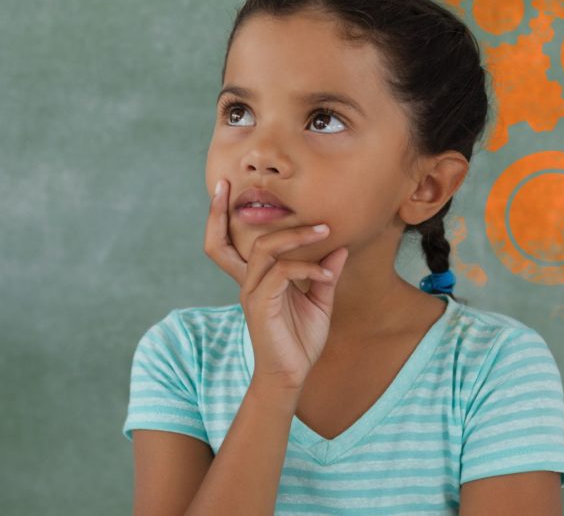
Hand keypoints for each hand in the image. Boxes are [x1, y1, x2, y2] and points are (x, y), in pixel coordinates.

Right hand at [204, 178, 348, 390]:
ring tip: (323, 230)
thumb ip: (325, 274)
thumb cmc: (300, 340)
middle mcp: (250, 281)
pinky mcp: (261, 305)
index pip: (235, 240)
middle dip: (242, 214)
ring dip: (296, 236)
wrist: (291, 376)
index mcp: (258, 278)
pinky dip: (307, 268)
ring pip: (265, 249)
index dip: (223, 215)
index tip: (224, 186)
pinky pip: (282, 273)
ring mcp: (253, 292)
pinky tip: (325, 272)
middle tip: (278, 197)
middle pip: (244, 238)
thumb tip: (340, 247)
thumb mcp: (319, 302)